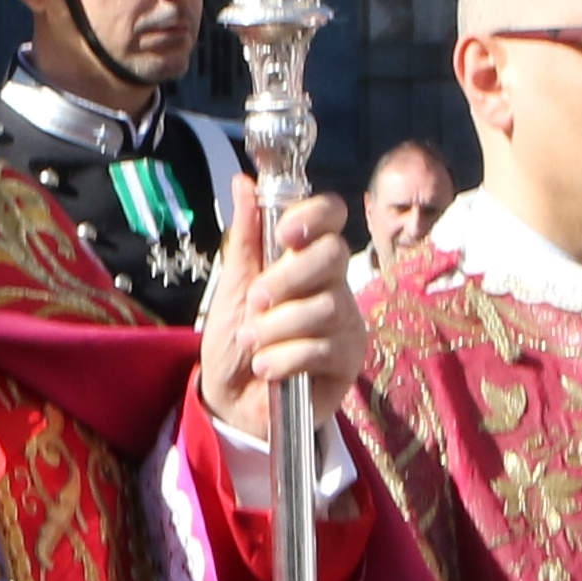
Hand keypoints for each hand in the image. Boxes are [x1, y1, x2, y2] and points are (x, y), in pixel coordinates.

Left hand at [198, 180, 365, 439]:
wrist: (232, 398)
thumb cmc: (236, 336)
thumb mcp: (233, 285)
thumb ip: (245, 236)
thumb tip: (244, 182)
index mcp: (307, 258)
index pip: (333, 215)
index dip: (314, 215)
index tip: (285, 234)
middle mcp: (335, 285)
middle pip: (334, 256)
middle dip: (287, 278)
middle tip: (256, 302)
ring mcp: (346, 322)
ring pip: (324, 307)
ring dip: (276, 327)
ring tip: (252, 343)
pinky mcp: (349, 361)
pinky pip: (323, 349)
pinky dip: (284, 358)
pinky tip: (267, 367)